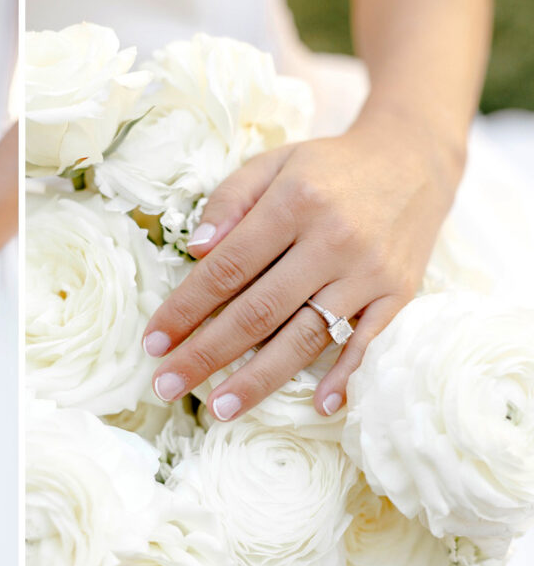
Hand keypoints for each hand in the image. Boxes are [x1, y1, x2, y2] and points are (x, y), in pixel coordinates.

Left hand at [142, 109, 465, 419]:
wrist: (411, 157)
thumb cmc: (326, 167)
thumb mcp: (272, 163)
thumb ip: (229, 200)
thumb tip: (195, 249)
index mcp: (294, 202)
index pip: (227, 269)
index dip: (185, 309)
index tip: (153, 343)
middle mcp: (333, 239)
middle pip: (258, 312)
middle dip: (207, 354)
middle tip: (167, 386)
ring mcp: (369, 271)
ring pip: (306, 336)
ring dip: (259, 379)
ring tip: (220, 409)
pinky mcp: (401, 292)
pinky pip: (370, 342)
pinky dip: (346, 376)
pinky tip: (319, 406)